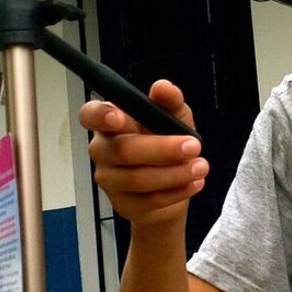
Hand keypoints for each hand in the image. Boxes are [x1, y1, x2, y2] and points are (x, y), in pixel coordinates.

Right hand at [77, 81, 205, 226]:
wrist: (172, 185)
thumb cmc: (166, 142)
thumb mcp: (174, 117)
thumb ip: (169, 101)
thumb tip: (163, 87)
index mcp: (109, 121)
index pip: (90, 115)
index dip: (101, 116)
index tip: (120, 117)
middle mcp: (102, 150)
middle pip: (122, 151)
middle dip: (162, 149)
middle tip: (194, 146)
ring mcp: (109, 179)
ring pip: (138, 179)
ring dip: (175, 173)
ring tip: (201, 167)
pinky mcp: (124, 204)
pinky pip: (149, 200)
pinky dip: (177, 191)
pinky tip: (195, 183)